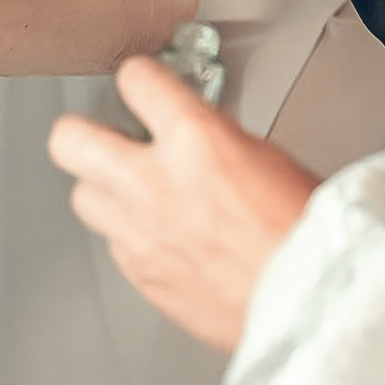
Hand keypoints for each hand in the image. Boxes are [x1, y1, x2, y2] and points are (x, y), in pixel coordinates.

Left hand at [47, 56, 319, 351]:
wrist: (315, 306)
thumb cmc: (307, 236)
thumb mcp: (268, 156)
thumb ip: (213, 139)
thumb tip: (192, 136)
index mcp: (197, 140)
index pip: (135, 79)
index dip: (140, 80)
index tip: (142, 86)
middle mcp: (155, 184)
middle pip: (69, 139)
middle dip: (84, 134)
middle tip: (107, 139)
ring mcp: (141, 233)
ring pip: (82, 197)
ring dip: (104, 191)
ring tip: (132, 194)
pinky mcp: (142, 277)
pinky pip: (114, 246)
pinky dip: (130, 238)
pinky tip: (159, 237)